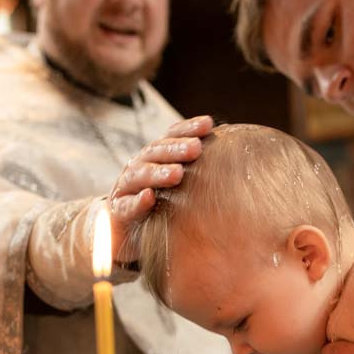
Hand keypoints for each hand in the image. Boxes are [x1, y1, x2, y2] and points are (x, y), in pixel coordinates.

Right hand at [108, 115, 213, 261]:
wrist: (124, 229)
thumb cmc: (159, 203)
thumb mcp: (177, 184)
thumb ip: (195, 168)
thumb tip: (234, 153)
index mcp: (155, 156)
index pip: (171, 136)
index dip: (188, 128)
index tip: (209, 124)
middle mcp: (139, 166)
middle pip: (155, 152)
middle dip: (176, 149)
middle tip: (196, 149)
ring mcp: (126, 188)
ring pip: (140, 176)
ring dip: (158, 173)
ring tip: (177, 174)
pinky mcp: (118, 211)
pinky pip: (127, 206)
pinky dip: (138, 202)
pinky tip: (149, 197)